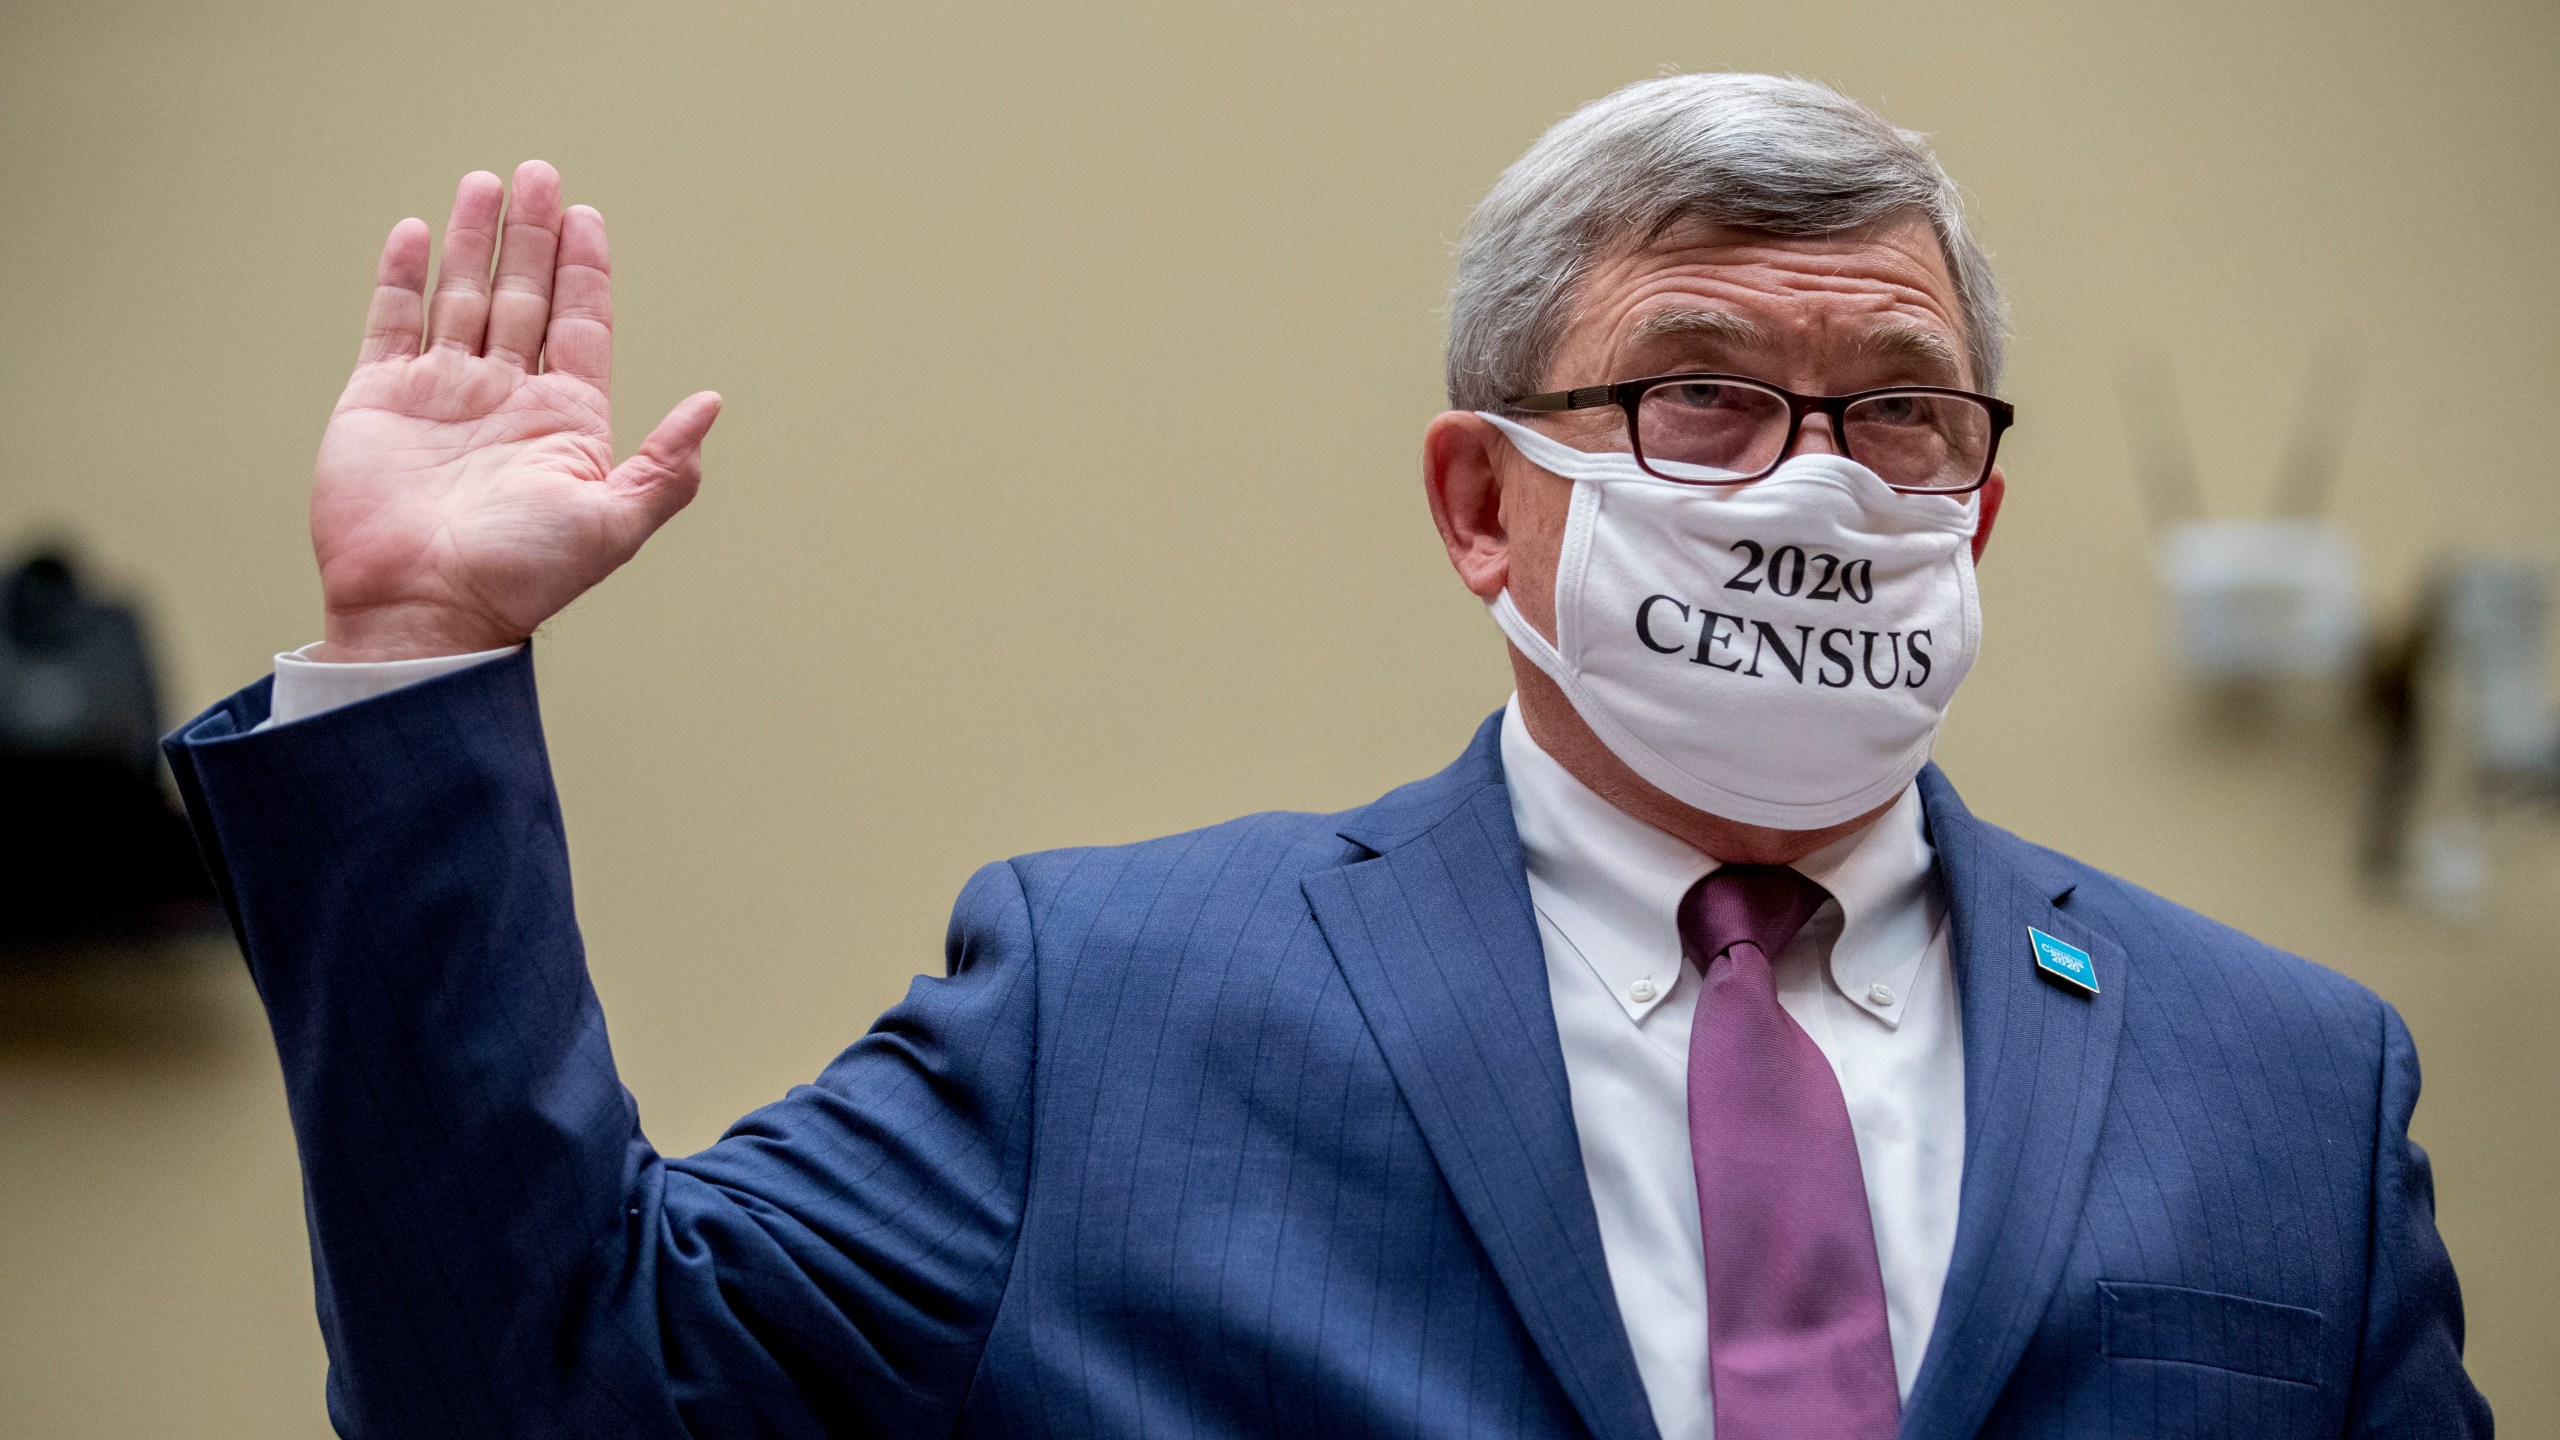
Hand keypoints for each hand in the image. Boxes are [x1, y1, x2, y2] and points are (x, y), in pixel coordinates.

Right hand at [310, 161, 720, 660]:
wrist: (423, 609)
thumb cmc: (521, 577)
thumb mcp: (613, 523)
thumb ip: (665, 465)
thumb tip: (713, 405)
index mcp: (564, 422)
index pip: (580, 325)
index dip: (585, 271)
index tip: (588, 217)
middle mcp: (506, 400)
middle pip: (524, 296)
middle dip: (533, 235)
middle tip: (541, 173)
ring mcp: (442, 395)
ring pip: (463, 296)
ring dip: (475, 240)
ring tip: (488, 183)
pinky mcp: (379, 400)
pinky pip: (392, 323)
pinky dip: (403, 277)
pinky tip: (416, 233)